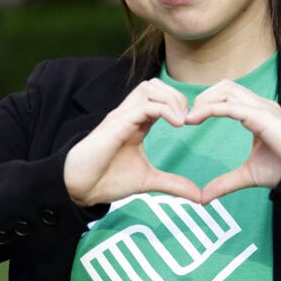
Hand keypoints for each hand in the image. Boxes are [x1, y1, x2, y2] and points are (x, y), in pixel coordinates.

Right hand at [64, 79, 201, 206]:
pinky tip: (177, 124)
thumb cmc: (108, 179)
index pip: (159, 96)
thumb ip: (173, 184)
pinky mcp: (117, 124)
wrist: (81, 189)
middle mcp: (129, 114)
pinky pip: (144, 105)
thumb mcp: (148, 181)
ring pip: (149, 88)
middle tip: (188, 119)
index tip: (192, 123)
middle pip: (155, 85)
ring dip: (171, 99)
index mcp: (136, 122)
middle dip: (177, 96)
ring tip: (182, 120)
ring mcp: (122, 116)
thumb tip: (199, 196)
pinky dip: (165, 109)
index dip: (179, 103)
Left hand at [185, 80, 280, 203]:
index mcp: (258, 113)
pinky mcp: (262, 117)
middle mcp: (260, 105)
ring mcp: (262, 108)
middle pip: (226, 86)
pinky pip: (230, 106)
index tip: (190, 118)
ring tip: (190, 117)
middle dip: (204, 95)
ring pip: (227, 90)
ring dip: (204, 99)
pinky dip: (210, 109)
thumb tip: (204, 197)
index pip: (229, 95)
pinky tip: (195, 119)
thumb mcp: (248, 175)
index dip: (208, 101)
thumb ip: (226, 183)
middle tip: (188, 116)